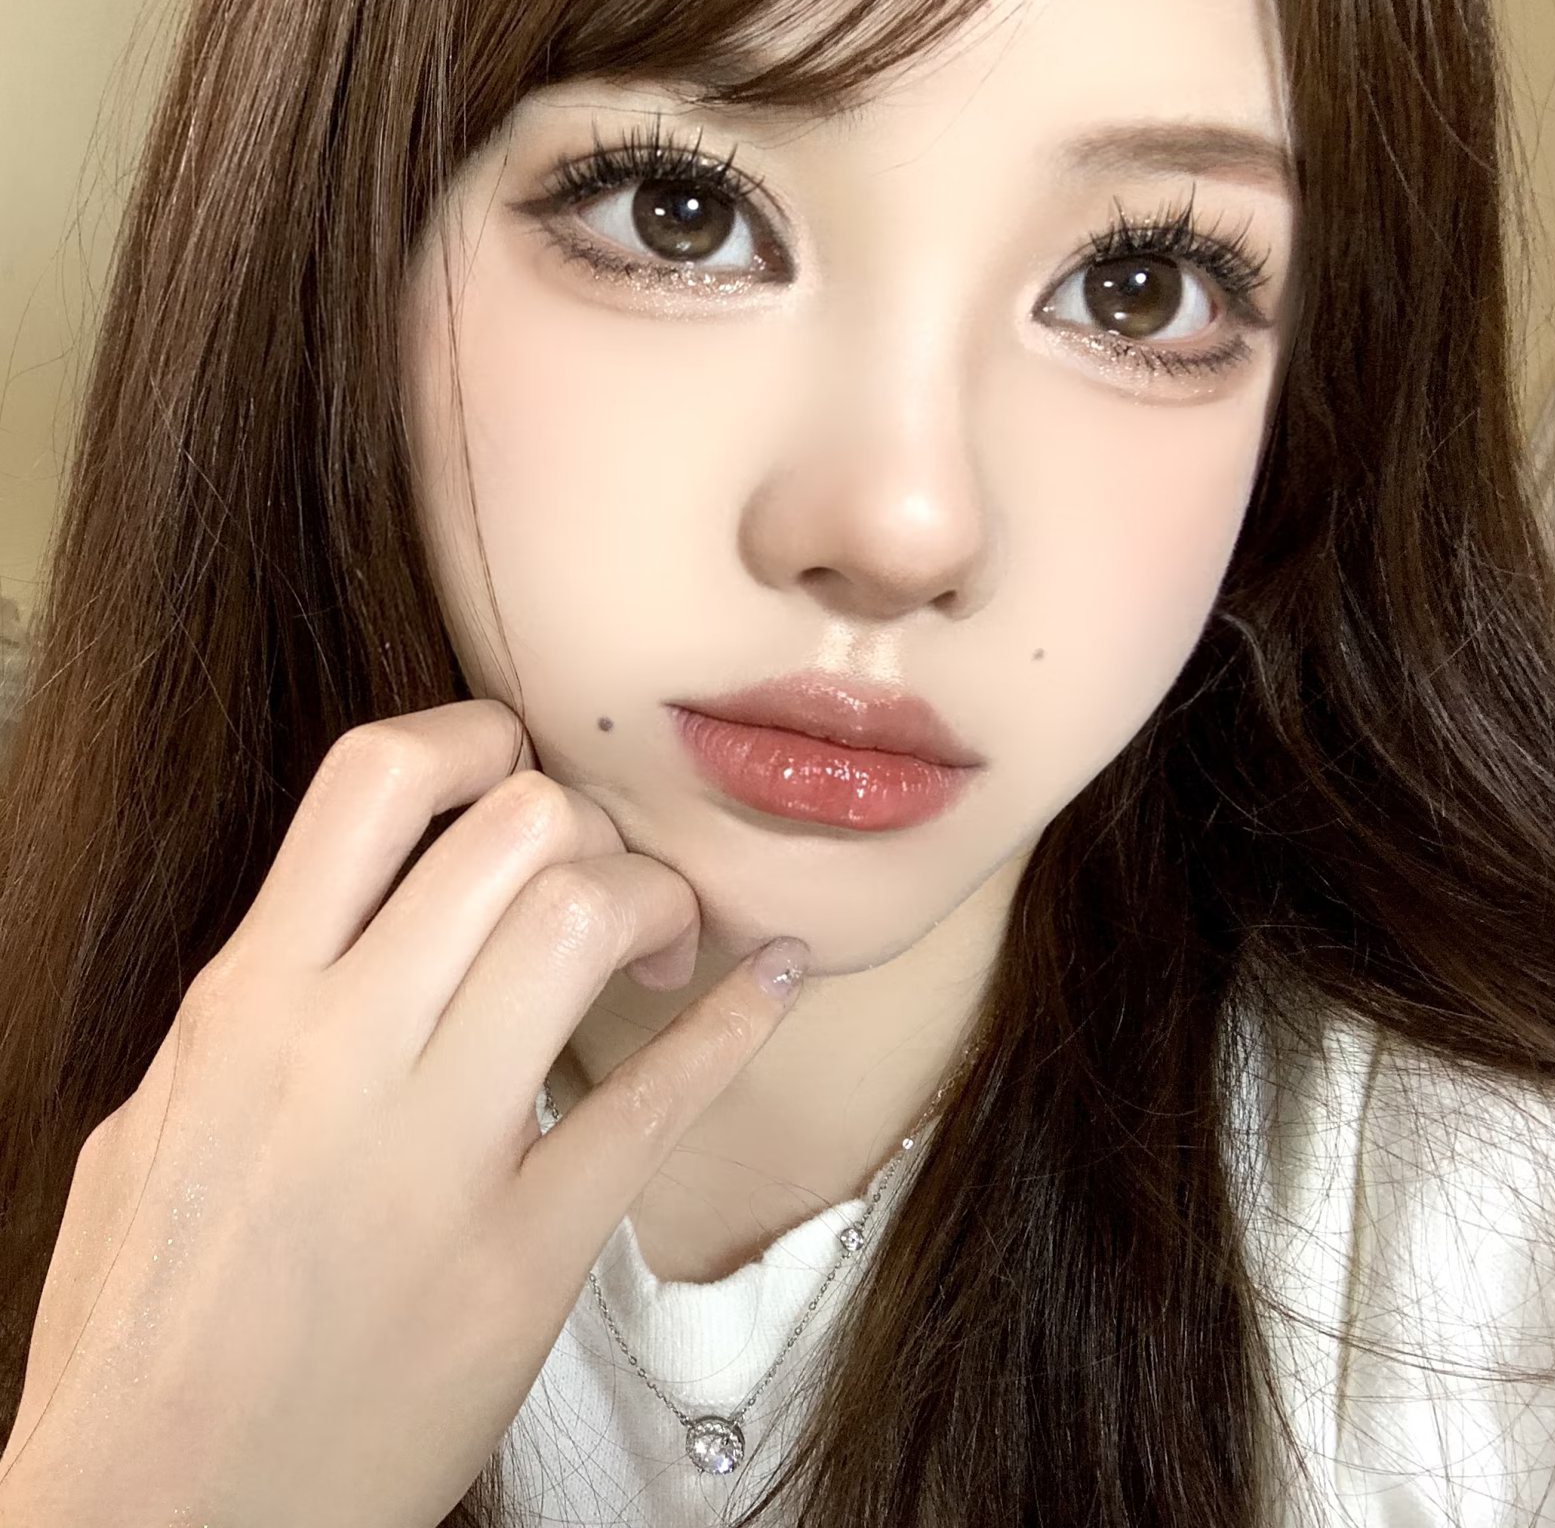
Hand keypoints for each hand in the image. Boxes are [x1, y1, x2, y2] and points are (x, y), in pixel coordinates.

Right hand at [0, 698, 806, 1526]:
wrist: (164, 1525)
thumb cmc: (145, 1331)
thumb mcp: (153, 1130)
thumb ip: (249, 1013)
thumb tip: (337, 936)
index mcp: (247, 1003)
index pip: (377, 781)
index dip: (475, 739)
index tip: (518, 776)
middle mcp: (341, 1046)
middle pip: (517, 826)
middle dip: (587, 825)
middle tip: (603, 880)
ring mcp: (439, 1148)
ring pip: (584, 920)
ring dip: (656, 902)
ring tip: (659, 950)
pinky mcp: (525, 1250)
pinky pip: (657, 1099)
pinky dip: (737, 1022)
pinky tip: (777, 980)